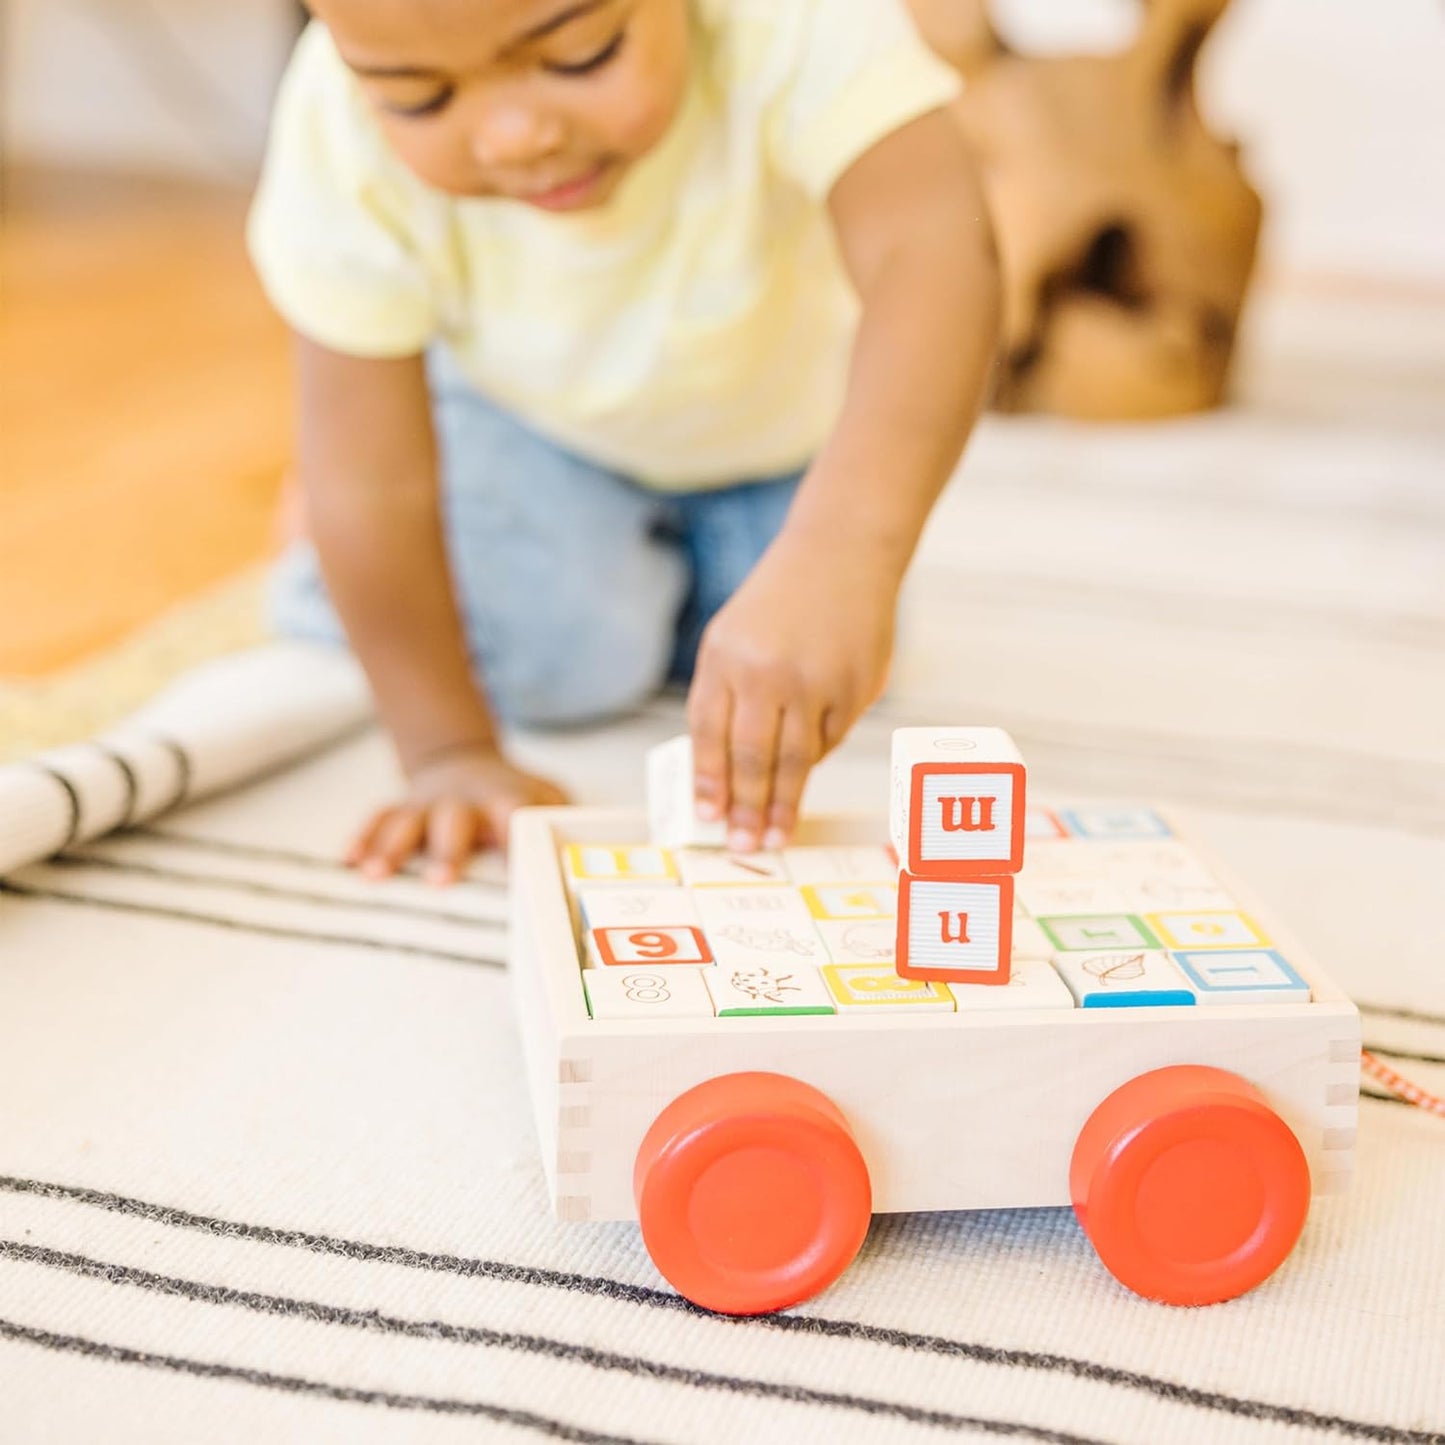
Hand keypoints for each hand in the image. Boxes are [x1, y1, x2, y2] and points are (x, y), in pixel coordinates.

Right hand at [347, 746, 568, 883]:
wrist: (465, 762)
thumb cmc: (514, 799)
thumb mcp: (547, 800)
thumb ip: (564, 822)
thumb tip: (587, 857)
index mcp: (506, 799)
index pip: (514, 813)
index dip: (513, 836)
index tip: (514, 872)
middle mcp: (465, 800)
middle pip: (455, 818)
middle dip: (446, 848)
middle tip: (441, 882)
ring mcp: (430, 802)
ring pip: (408, 819)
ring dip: (392, 845)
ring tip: (375, 874)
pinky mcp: (403, 807)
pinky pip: (380, 817)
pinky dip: (363, 837)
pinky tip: (349, 860)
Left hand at [687, 532, 898, 850]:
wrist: (841, 554)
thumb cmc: (777, 605)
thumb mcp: (730, 639)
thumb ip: (723, 700)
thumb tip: (723, 776)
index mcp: (726, 658)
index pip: (711, 735)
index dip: (710, 783)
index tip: (709, 818)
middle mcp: (769, 673)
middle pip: (754, 758)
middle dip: (747, 808)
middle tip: (745, 845)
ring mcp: (817, 682)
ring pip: (797, 759)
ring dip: (784, 804)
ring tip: (775, 836)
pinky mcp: (856, 688)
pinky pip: (831, 739)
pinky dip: (817, 758)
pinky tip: (805, 772)